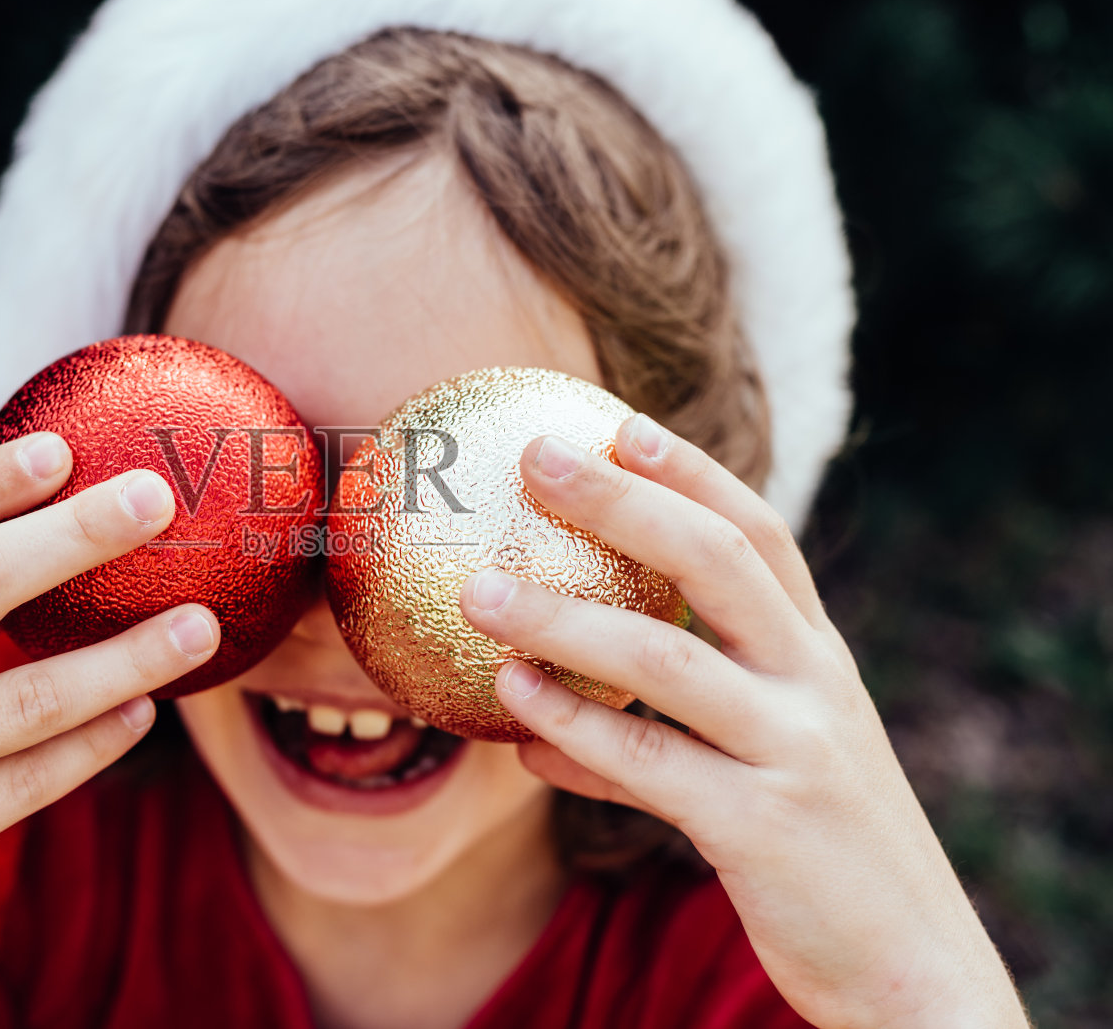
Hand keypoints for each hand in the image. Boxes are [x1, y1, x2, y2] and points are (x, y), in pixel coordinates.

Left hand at [459, 414, 1028, 1028]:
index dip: (689, 473)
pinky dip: (574, 731)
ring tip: (477, 592)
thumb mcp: (770, 761)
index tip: (616, 422)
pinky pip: (649, 764)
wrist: (912, 969)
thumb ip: (666, 726)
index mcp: (818, 656)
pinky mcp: (762, 826)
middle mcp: (814, 685)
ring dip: (563, 619)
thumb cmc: (820, 852)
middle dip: (625, 501)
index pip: (758, 534)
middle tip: (537, 460)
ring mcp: (793, 751)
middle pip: (717, 562)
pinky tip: (510, 711)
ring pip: (666, 658)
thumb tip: (530, 718)